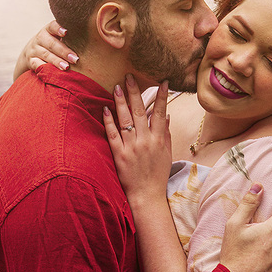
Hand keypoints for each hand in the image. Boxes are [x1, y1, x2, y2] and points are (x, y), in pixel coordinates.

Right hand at [14, 20, 78, 79]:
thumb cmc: (53, 43)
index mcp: (48, 30)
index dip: (58, 28)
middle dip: (64, 51)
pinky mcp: (30, 61)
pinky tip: (52, 72)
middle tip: (75, 59)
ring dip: (56, 61)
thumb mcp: (58, 37)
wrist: (31, 51)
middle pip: (51, 43)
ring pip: (45, 54)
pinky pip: (36, 64)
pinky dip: (44, 68)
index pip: (52, 26)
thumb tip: (93, 40)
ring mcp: (34, 49)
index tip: (66, 32)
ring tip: (66, 67)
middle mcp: (40, 38)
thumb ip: (71, 37)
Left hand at [102, 77, 170, 203]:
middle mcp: (145, 141)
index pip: (160, 112)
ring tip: (117, 86)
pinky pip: (112, 134)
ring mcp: (131, 147)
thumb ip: (165, 133)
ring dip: (121, 102)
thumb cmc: (157, 174)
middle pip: (140, 112)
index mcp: (158, 139)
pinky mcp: (118, 154)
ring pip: (125, 120)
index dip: (161, 96)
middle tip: (130, 76)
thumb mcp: (166, 153)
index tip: (162, 81)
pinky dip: (108, 121)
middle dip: (135, 92)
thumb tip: (166, 115)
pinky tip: (105, 109)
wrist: (147, 195)